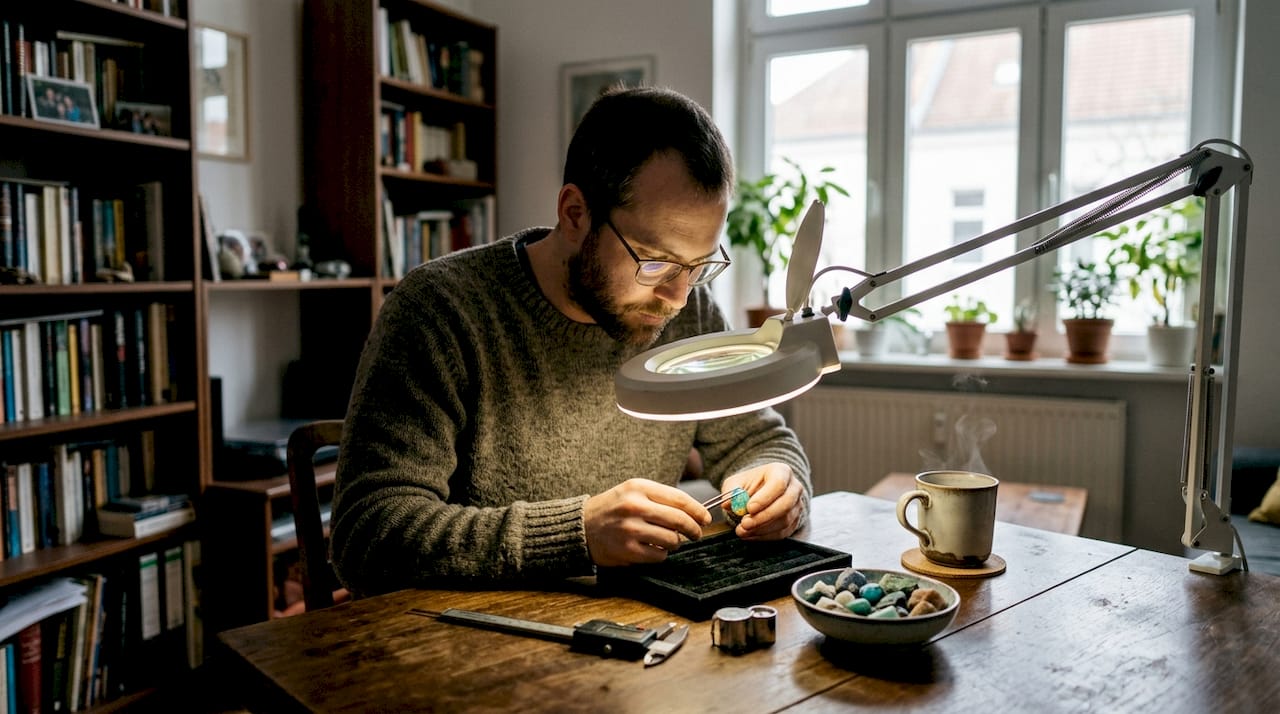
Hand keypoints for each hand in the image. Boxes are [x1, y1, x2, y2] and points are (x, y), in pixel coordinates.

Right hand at [583, 478, 711, 566]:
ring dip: (676, 543)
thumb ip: (661, 498)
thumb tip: (695, 511)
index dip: (698, 510)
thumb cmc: (612, 508)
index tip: (705, 518)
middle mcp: (635, 506)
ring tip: (669, 541)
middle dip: (694, 529)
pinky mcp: (627, 550)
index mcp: (638, 487)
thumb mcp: (633, 491)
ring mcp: (630, 529)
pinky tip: (654, 548)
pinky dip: (662, 554)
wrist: (581, 527)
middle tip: (697, 534)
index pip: (679, 499)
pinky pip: (659, 556)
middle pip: (679, 520)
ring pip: (672, 540)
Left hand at [721, 463, 804, 540]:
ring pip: (784, 521)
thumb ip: (731, 492)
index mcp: (781, 471)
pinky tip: (750, 534)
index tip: (749, 508)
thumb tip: (729, 503)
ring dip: (762, 529)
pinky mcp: (794, 522)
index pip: (778, 484)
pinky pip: (782, 532)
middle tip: (745, 524)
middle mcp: (794, 488)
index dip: (765, 498)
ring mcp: (796, 506)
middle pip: (786, 504)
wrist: (759, 493)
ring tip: (742, 530)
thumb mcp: (735, 483)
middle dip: (764, 517)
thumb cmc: (748, 486)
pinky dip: (764, 536)